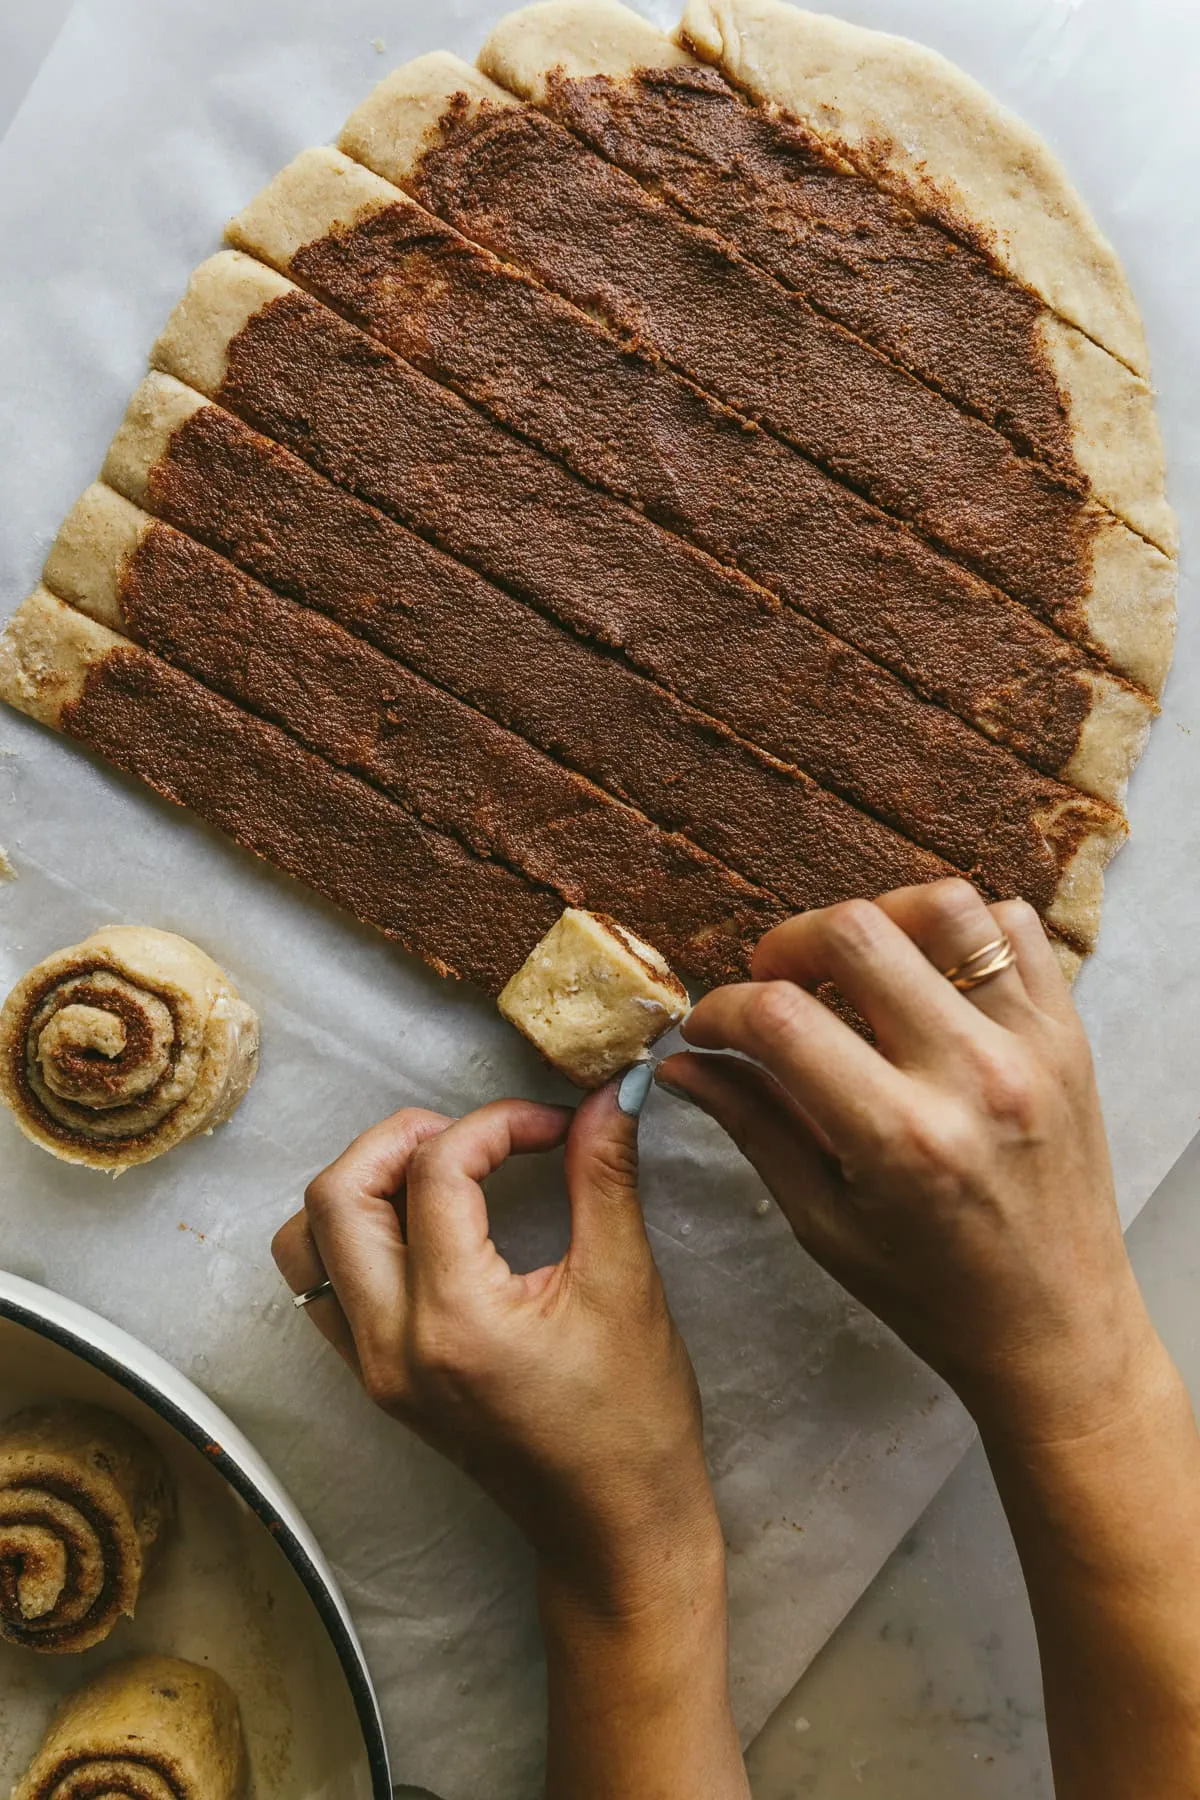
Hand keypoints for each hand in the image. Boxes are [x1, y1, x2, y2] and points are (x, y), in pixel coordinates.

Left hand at [272, 1082, 720, 1621]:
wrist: (613, 1530)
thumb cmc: (633, 1420)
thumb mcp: (627, 1286)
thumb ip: (606, 1176)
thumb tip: (617, 1091)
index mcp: (457, 1319)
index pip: (437, 1171)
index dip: (497, 1123)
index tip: (554, 1126)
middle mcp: (393, 1344)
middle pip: (339, 1195)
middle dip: (403, 1137)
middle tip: (476, 1135)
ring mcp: (373, 1368)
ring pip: (309, 1241)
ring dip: (363, 1185)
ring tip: (439, 1174)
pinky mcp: (376, 1381)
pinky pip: (326, 1287)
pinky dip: (358, 1236)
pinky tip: (427, 1227)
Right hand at [658, 879, 1156, 1443]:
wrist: (1057, 1332)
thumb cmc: (931, 1294)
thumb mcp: (823, 1222)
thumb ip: (753, 1123)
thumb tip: (679, 1061)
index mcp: (900, 1138)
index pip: (780, 1018)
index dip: (722, 1009)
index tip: (708, 1026)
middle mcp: (972, 1076)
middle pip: (856, 933)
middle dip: (787, 944)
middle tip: (773, 983)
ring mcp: (1032, 1047)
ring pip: (946, 906)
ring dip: (878, 920)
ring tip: (853, 968)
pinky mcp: (1069, 1035)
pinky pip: (1016, 928)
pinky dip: (961, 932)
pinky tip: (927, 978)